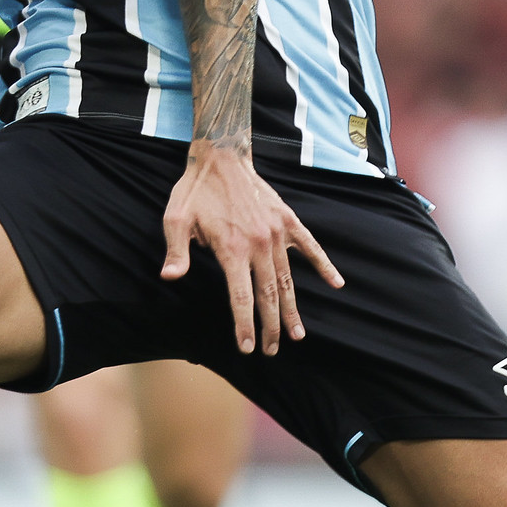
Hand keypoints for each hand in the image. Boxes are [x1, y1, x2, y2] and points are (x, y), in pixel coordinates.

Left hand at [160, 142, 343, 354]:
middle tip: (273, 351)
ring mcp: (277, 233)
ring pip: (288, 279)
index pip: (241, 297)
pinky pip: (310, 247)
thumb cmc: (195, 190)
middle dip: (270, 327)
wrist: (221, 156)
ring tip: (298, 334)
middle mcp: (258, 244)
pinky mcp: (288, 221)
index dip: (245, 325)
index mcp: (232, 248)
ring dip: (292, 309)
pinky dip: (324, 265)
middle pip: (268, 295)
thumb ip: (177, 251)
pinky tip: (336, 284)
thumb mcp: (176, 218)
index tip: (247, 348)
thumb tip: (169, 277)